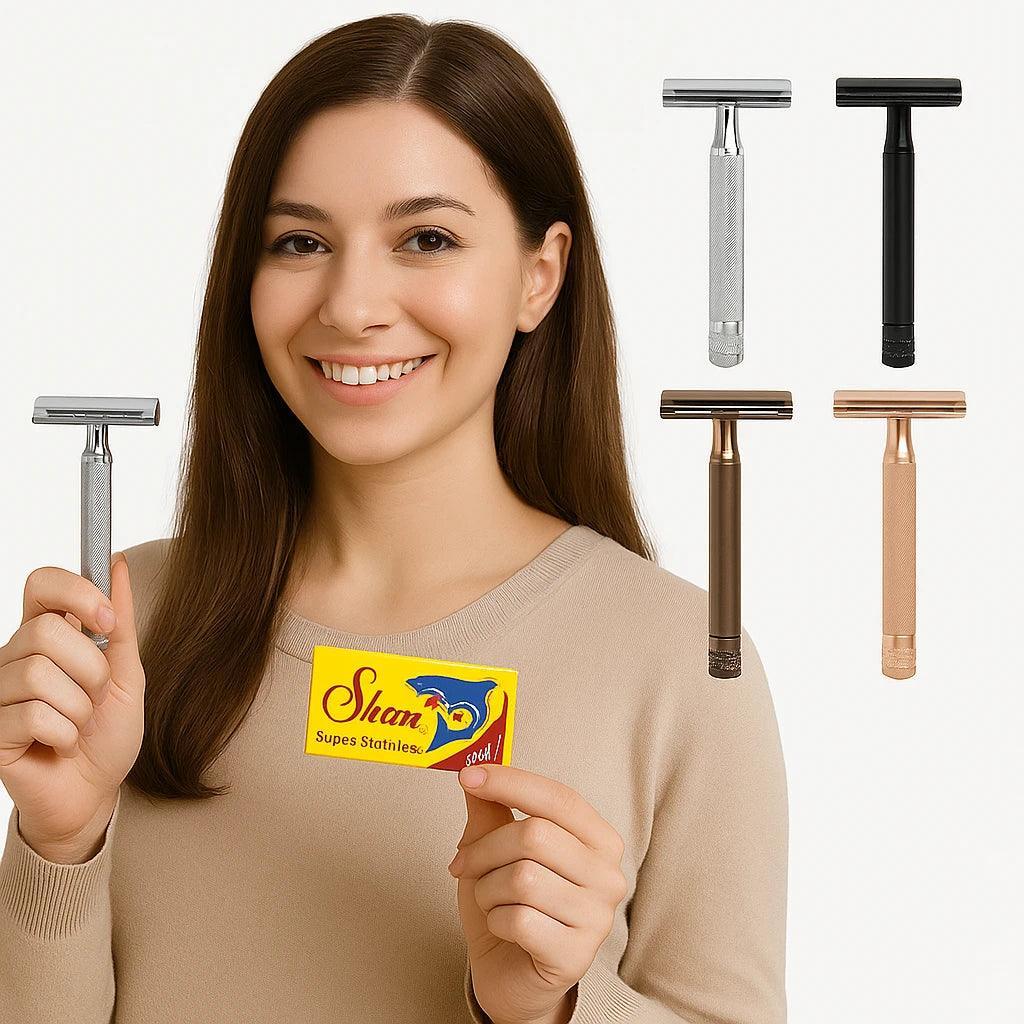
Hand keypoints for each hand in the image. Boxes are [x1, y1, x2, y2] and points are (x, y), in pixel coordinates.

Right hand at [0, 554, 145, 860]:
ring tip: (78, 725)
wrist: (95, 791)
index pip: (41, 583)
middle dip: (89, 668)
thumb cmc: (107, 732)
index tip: (106, 621)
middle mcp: (14, 657)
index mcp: (46, 635)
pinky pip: (31, 715)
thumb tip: (116, 563)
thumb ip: (120, 621)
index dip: (75, 592)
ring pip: (39, 674)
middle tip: (93, 696)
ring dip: (78, 707)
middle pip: (46, 630)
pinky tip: (61, 745)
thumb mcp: (125, 672)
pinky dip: (63, 734)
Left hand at [449, 763, 628, 1023]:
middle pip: (535, 835)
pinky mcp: (576, 955)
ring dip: (488, 889)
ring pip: (523, 877)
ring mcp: (598, 917)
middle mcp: (608, 874)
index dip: (511, 782)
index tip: (467, 775)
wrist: (511, 976)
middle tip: (463, 863)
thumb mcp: (496, 851)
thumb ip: (492, 811)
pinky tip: (505, 929)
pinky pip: (519, 920)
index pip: (558, 798)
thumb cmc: (510, 905)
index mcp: (599, 839)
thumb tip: (474, 769)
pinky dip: (496, 920)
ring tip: (491, 901)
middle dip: (485, 848)